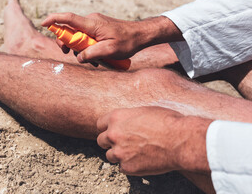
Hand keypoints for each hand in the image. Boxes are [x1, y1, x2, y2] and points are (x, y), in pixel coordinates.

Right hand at [41, 13, 181, 62]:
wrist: (141, 35)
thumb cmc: (127, 42)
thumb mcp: (109, 51)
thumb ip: (91, 54)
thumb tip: (79, 57)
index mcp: (92, 24)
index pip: (68, 18)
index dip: (54, 20)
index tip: (43, 23)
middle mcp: (91, 21)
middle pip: (70, 29)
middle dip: (67, 43)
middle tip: (70, 55)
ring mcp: (95, 23)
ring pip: (79, 35)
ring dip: (80, 47)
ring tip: (93, 60)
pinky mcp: (98, 27)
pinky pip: (87, 36)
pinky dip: (87, 46)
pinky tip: (97, 56)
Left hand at [97, 107, 211, 175]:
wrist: (180, 140)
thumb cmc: (167, 122)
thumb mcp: (144, 111)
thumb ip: (129, 118)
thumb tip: (125, 122)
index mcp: (116, 118)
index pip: (100, 124)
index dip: (107, 128)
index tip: (112, 131)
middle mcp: (114, 134)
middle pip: (101, 140)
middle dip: (111, 142)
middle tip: (123, 143)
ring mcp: (119, 152)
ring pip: (110, 156)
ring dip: (119, 155)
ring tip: (135, 152)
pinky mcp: (127, 167)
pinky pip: (122, 168)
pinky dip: (130, 165)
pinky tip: (141, 160)